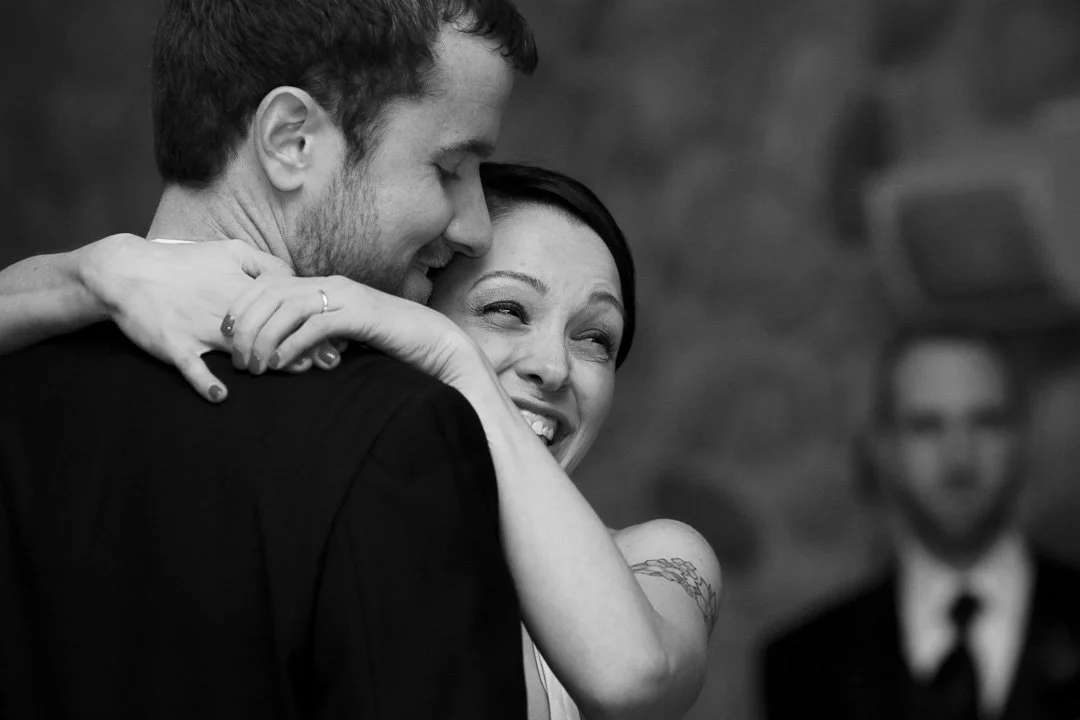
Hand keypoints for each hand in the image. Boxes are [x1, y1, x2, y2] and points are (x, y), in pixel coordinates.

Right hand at [74, 235, 341, 401]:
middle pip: (271, 330)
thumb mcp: (226, 251)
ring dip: (268, 363)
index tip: (335, 333)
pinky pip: (191, 366)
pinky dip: (205, 381)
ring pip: (240, 349)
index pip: (283, 306)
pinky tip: (222, 395)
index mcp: (239, 288)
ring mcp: (199, 328)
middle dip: (302, 344)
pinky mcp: (174, 344)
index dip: (310, 320)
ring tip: (296, 372)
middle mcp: (224, 309)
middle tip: (328, 360)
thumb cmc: (181, 263)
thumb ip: (263, 263)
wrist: (126, 271)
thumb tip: (294, 276)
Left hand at [228, 274, 483, 387]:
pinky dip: (291, 345)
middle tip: (236, 358)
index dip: (239, 308)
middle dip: (243, 324)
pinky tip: (280, 364)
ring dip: (263, 338)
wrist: (436, 347)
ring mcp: (346, 297)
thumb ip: (315, 339)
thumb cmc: (390, 348)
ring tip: (254, 367)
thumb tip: (283, 354)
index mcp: (323, 286)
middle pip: (268, 292)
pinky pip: (314, 325)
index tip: (224, 337)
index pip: (266, 285)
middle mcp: (331, 285)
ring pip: (286, 307)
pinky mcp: (360, 314)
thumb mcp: (344, 340)